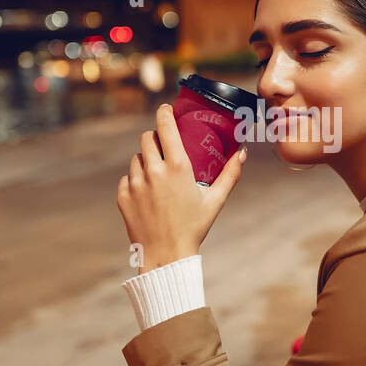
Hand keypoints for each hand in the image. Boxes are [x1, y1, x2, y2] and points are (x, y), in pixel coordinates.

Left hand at [117, 103, 246, 271]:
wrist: (166, 256)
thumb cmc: (194, 228)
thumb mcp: (215, 201)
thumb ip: (230, 175)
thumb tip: (242, 154)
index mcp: (177, 167)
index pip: (165, 126)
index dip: (164, 113)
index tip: (166, 109)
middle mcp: (153, 171)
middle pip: (147, 138)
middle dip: (156, 138)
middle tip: (164, 146)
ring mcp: (135, 184)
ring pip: (137, 158)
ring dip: (146, 160)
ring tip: (157, 174)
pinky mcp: (123, 196)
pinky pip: (127, 178)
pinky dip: (136, 181)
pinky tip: (147, 193)